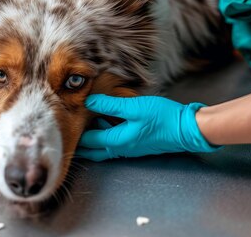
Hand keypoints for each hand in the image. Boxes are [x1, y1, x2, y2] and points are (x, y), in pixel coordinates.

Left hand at [76, 95, 220, 160]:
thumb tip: (89, 102)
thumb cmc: (163, 118)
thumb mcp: (134, 107)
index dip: (75, 134)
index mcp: (117, 142)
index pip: (89, 141)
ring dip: (93, 138)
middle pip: (94, 150)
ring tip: (82, 125)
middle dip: (80, 143)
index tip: (61, 128)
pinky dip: (105, 134)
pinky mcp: (138, 143)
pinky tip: (105, 121)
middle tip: (66, 134)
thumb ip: (110, 105)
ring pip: (104, 147)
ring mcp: (130, 148)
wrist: (188, 129)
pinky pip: (115, 142)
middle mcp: (122, 149)